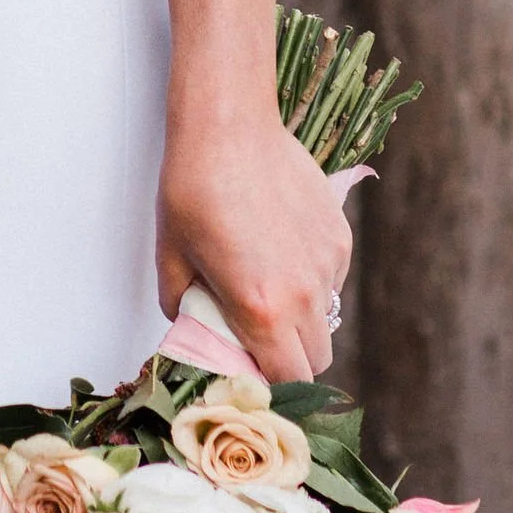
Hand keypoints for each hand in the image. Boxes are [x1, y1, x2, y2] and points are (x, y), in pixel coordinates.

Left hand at [156, 108, 353, 380]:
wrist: (228, 125)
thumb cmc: (193, 188)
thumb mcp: (172, 259)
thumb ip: (185, 310)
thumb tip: (194, 328)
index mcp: (263, 310)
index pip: (288, 381)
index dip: (270, 386)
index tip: (250, 375)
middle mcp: (306, 294)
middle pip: (317, 361)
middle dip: (290, 362)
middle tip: (258, 340)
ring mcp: (328, 263)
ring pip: (328, 320)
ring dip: (303, 322)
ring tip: (268, 290)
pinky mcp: (340, 234)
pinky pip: (333, 279)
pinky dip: (313, 282)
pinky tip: (281, 252)